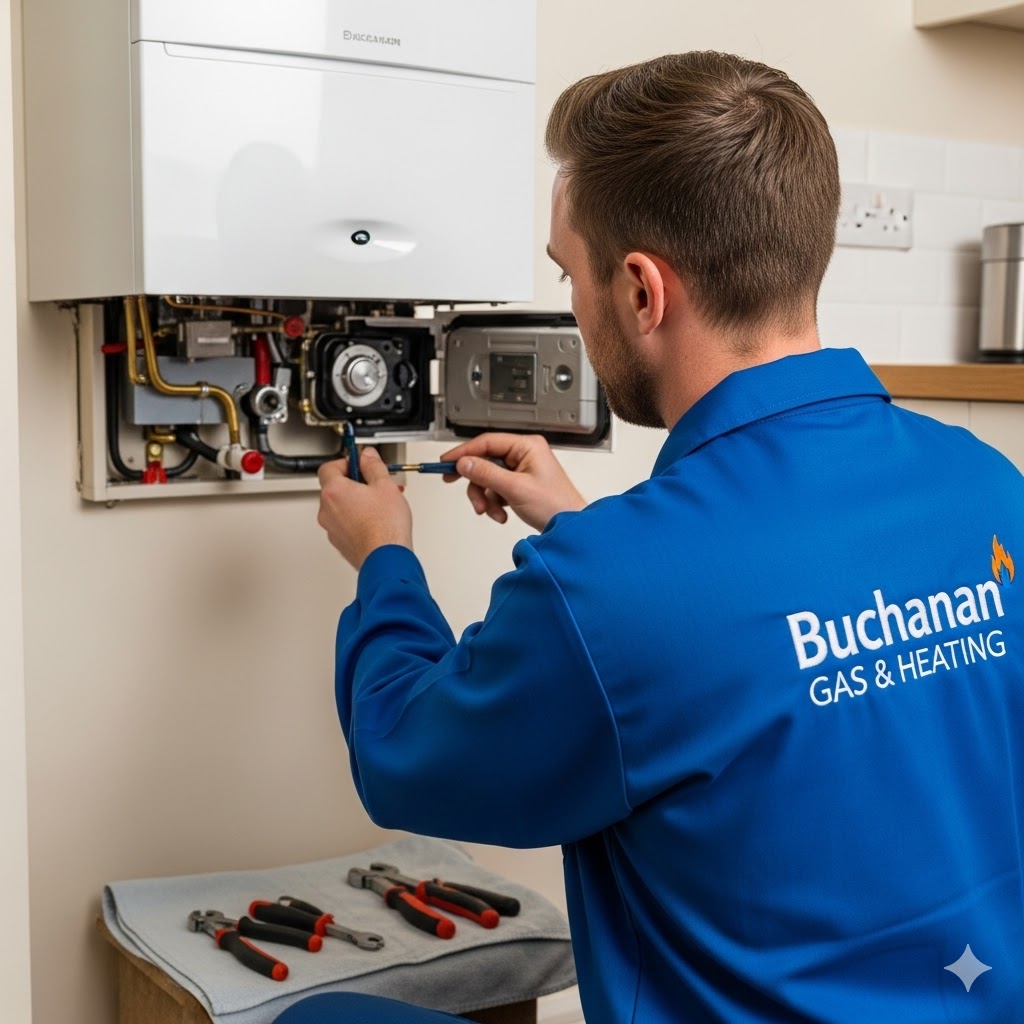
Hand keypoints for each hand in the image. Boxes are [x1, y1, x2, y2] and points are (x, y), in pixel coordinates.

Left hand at [317, 447, 412, 568]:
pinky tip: (376, 521)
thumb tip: (367, 456)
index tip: (360, 464)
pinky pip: (345, 524)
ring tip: (380, 505)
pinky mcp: (340, 543)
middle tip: (375, 485)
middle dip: (355, 484)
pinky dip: (357, 519)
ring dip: (356, 502)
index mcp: (334, 491)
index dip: (345, 463)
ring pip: (340, 507)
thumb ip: (373, 465)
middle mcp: (326, 510)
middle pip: (334, 488)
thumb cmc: (385, 527)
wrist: (386, 559)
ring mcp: (331, 529)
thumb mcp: (385, 485)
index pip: (328, 467)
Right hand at [440, 433, 584, 531]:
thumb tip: (464, 463)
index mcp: (527, 446)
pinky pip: (495, 489)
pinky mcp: (519, 484)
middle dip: (475, 481)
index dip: (464, 452)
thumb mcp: (515, 488)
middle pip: (485, 461)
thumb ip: (486, 474)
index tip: (446, 461)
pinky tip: (501, 514)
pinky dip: (494, 503)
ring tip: (491, 511)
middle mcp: (524, 454)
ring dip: (485, 497)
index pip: (487, 442)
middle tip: (456, 484)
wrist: (569, 527)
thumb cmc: (556, 505)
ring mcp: (521, 470)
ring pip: (488, 478)